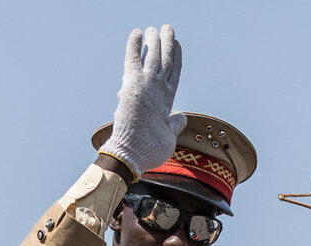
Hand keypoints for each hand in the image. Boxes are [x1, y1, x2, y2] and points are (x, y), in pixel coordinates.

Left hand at [101, 25, 186, 178]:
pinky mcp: (131, 82)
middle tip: (168, 28)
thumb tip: (180, 116)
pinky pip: (133, 58)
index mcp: (169, 99)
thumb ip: (174, 124)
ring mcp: (146, 84)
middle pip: (166, 59)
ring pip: (152, 54)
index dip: (177, 57)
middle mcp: (159, 88)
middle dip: (168, 42)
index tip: (178, 45)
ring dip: (154, 39)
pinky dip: (134, 45)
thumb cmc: (150, 149)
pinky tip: (137, 33)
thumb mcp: (169, 136)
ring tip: (154, 28)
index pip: (176, 72)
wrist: (132, 152)